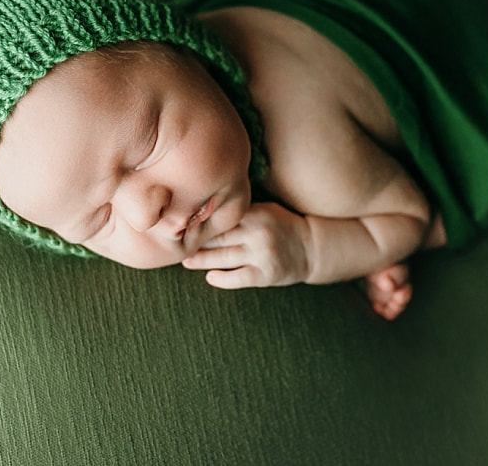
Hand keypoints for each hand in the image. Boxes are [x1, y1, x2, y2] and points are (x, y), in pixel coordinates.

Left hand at [181, 202, 311, 288]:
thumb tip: (203, 208)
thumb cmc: (282, 225)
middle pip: (217, 237)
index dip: (199, 221)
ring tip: (185, 261)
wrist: (312, 247)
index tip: (180, 223)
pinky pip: (237, 278)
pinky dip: (221, 278)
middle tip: (175, 243)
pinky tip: (210, 277)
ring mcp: (262, 254)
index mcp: (256, 213)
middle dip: (195, 241)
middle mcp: (258, 232)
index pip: (221, 217)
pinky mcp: (266, 275)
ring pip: (223, 258)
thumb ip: (240, 210)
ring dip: (201, 260)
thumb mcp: (265, 209)